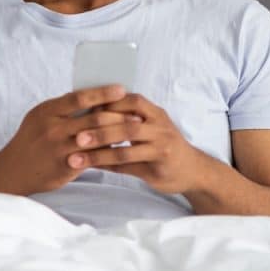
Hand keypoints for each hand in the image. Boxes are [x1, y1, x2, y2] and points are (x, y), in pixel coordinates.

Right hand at [0, 85, 133, 195]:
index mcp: (47, 111)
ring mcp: (59, 149)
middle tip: (138, 114)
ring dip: (119, 135)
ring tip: (136, 131)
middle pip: (93, 119)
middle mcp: (52, 128)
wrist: (13, 171)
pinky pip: (94, 158)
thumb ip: (62, 109)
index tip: (121, 89)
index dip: (101, 93)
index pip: (78, 97)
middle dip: (119, 115)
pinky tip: (122, 150)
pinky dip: (109, 153)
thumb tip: (92, 97)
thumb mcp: (39, 118)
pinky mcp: (66, 167)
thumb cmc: (31, 140)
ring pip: (97, 139)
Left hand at [70, 93, 206, 193]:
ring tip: (76, 156)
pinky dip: (108, 166)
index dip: (104, 104)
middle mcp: (158, 125)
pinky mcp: (159, 164)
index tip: (80, 111)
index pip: (127, 100)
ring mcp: (161, 144)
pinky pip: (129, 165)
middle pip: (125, 123)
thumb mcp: (148, 128)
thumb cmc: (163, 146)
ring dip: (99, 152)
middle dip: (98, 129)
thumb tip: (88, 115)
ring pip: (125, 147)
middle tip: (75, 136)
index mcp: (153, 111)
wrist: (193, 170)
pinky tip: (91, 167)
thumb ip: (124, 121)